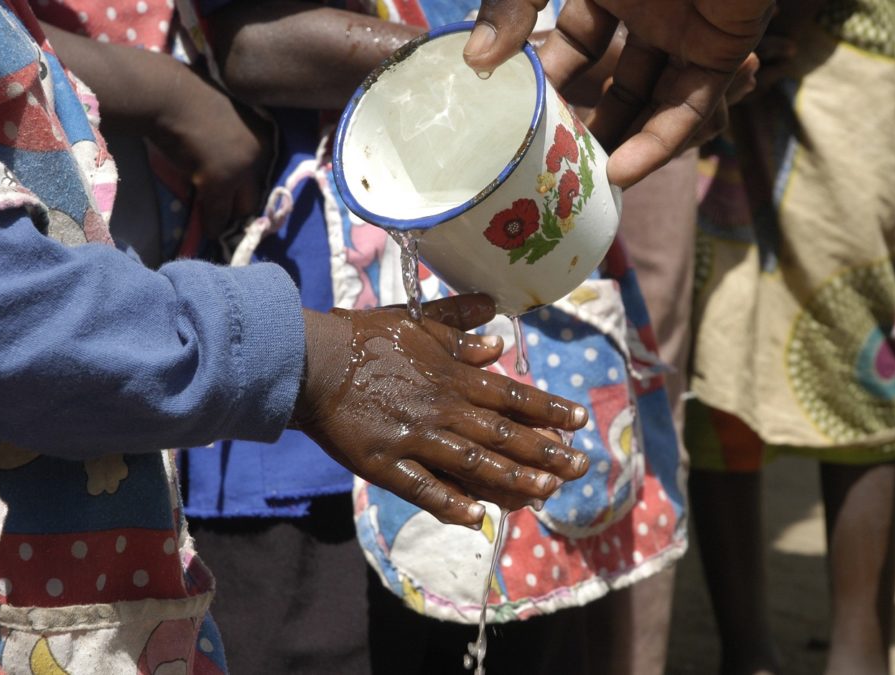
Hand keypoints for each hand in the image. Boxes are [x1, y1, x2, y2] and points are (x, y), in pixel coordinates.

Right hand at [40, 23, 273, 237]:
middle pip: (257, 193)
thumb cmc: (186, 98)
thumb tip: (224, 160)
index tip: (240, 201)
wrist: (166, 95)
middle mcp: (260, 150)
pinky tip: (209, 232)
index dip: (248, 188)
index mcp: (264, 132)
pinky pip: (219, 213)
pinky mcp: (221, 180)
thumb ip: (230, 139)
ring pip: (240, 207)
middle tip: (235, 221)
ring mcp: (243, 166)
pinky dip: (212, 225)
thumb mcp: (221, 117)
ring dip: (230, 220)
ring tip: (222, 231)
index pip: (264, 172)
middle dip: (244, 209)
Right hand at [292, 295, 590, 527]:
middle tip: (580, 467)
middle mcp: (443, 408)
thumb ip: (460, 324)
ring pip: (475, 464)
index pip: (512, 395)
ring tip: (546, 493)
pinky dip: (451, 504)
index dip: (548, 409)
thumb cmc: (366, 337)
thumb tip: (498, 336)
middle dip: (546, 451)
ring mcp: (416, 438)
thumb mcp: (418, 320)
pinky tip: (477, 518)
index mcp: (453, 375)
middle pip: (504, 434)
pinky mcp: (386, 463)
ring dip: (513, 479)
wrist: (314, 361)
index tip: (579, 421)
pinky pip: (424, 489)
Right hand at [463, 0, 773, 187]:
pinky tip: (623, 172)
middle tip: (558, 164)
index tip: (524, 118)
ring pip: (655, 101)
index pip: (577, 42)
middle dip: (591, 121)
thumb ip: (510, 5)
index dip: (552, 80)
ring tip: (587, 185)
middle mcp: (651, 9)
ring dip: (624, 142)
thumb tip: (476, 60)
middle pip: (619, 79)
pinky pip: (690, 105)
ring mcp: (689, 31)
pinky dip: (659, 141)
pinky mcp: (725, 49)